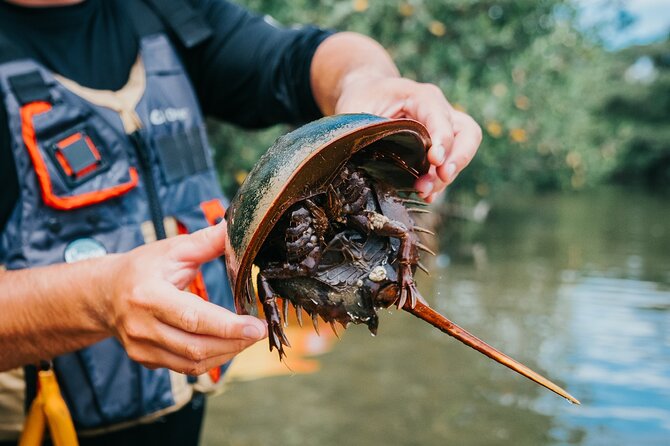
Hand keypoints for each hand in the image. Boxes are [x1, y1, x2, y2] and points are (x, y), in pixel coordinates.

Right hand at [100, 221, 266, 374]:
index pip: (193, 317)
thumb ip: (206, 242)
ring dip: (226, 353)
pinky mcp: (146, 360)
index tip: (256, 326)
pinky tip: (227, 345)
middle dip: (234, 341)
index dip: (228, 326)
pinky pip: (185, 368)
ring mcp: (142, 347)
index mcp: (148, 295)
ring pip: (193, 362)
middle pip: (196, 345)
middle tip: (259, 331)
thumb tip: (235, 228)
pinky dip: (211, 359)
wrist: (105, 293)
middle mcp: (141, 326)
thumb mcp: (172, 249)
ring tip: (247, 337)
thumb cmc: (143, 268)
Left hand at [335, 77, 481, 201]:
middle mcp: (438, 111)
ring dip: (445, 176)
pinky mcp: (437, 148)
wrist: (367, 93)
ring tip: (424, 192)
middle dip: (459, 158)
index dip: (442, 139)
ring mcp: (442, 130)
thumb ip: (364, 128)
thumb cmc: (362, 98)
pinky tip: (426, 196)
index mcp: (421, 97)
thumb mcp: (357, 108)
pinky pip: (448, 165)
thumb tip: (360, 154)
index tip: (435, 161)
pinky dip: (440, 182)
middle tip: (442, 177)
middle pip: (467, 133)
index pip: (440, 117)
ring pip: (462, 152)